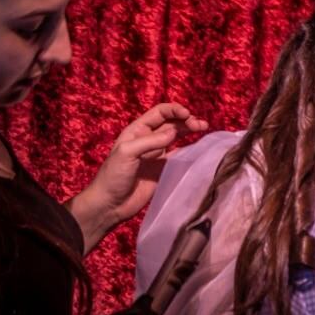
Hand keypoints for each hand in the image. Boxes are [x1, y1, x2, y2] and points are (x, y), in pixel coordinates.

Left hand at [70, 103, 207, 243]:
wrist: (110, 205)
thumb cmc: (113, 176)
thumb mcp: (127, 153)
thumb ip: (150, 141)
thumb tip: (174, 132)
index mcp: (137, 131)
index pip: (160, 113)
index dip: (174, 110)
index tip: (187, 115)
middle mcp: (149, 140)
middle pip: (171, 123)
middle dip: (186, 120)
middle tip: (200, 125)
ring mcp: (157, 155)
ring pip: (177, 137)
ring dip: (190, 130)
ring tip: (204, 128)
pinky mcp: (163, 170)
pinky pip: (179, 156)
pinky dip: (189, 149)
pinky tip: (198, 147)